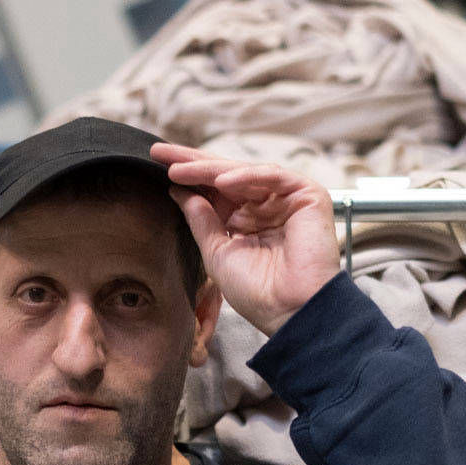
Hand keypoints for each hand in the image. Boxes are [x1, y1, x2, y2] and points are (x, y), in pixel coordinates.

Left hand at [151, 142, 341, 336]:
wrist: (291, 311)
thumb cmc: (257, 292)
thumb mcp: (216, 251)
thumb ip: (201, 219)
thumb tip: (178, 190)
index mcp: (247, 221)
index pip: (215, 191)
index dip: (188, 177)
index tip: (156, 164)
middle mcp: (267, 207)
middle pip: (227, 176)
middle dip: (193, 163)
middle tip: (159, 153)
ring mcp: (288, 199)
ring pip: (245, 173)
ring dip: (210, 169)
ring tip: (178, 169)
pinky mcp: (309, 195)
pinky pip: (273, 177)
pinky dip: (247, 177)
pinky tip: (220, 181)